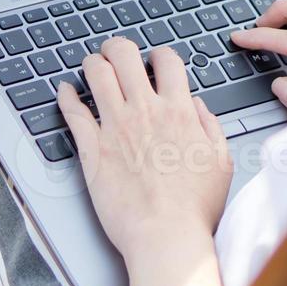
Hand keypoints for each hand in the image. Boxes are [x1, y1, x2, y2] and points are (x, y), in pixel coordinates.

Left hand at [57, 38, 232, 261]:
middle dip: (118, 49)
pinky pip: (72, 110)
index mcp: (178, 111)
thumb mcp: (221, 162)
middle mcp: (145, 111)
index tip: (154, 63)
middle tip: (116, 55)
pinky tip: (65, 91)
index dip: (159, 55)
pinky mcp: (91, 148)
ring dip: (93, 64)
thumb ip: (210, 126)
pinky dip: (65, 95)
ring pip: (95, 73)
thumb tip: (196, 106)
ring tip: (93, 68)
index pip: (166, 60)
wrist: (165, 236)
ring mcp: (114, 127)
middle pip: (124, 54)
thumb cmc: (194, 208)